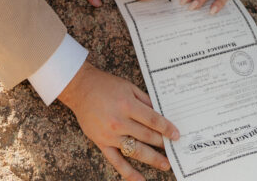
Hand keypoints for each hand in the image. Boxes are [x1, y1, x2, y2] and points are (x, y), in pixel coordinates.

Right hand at [59, 61, 179, 180]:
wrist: (80, 88)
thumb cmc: (105, 85)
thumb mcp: (128, 86)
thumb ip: (144, 100)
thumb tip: (160, 112)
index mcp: (127, 105)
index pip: (152, 120)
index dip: (166, 128)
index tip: (176, 135)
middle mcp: (119, 122)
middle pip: (146, 136)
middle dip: (162, 143)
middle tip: (174, 149)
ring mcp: (110, 135)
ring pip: (135, 150)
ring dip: (152, 158)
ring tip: (165, 164)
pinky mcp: (102, 143)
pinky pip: (116, 161)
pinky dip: (128, 172)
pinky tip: (140, 179)